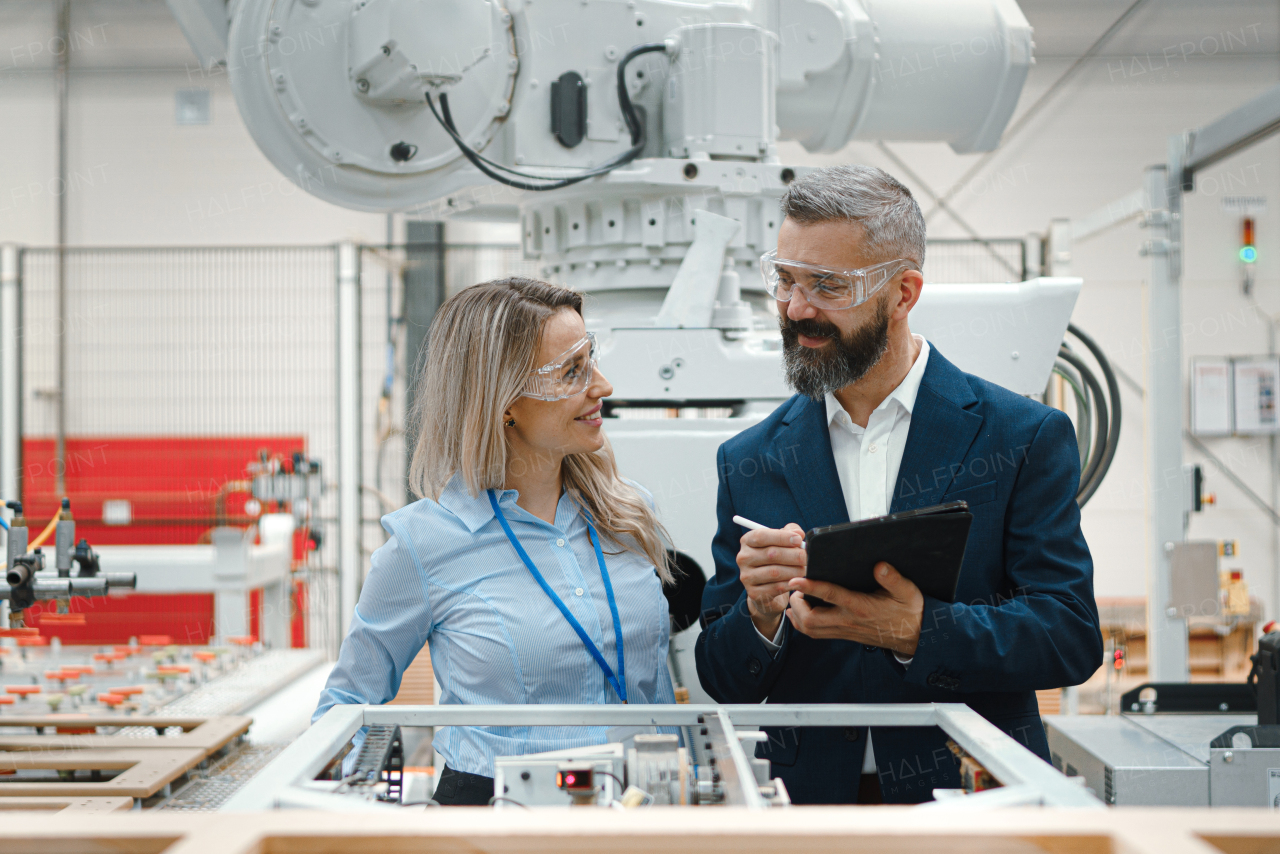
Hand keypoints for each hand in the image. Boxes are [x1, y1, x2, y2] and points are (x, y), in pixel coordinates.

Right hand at [737, 522, 806, 639]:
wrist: (767, 585)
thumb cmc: (776, 557)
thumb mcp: (781, 541)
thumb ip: (790, 532)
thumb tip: (799, 534)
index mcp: (747, 540)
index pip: (761, 536)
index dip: (782, 537)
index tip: (799, 540)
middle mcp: (743, 557)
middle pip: (770, 554)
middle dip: (794, 555)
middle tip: (807, 557)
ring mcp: (746, 576)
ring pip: (775, 572)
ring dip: (794, 571)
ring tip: (805, 569)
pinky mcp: (753, 592)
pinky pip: (776, 587)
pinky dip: (790, 584)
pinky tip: (798, 581)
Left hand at [785, 561, 923, 655]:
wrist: (914, 637)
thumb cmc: (909, 611)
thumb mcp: (907, 592)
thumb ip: (893, 579)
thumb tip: (880, 565)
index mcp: (861, 607)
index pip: (830, 596)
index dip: (811, 587)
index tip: (796, 579)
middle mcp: (848, 621)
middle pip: (811, 619)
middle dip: (796, 604)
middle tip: (794, 588)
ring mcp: (844, 630)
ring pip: (810, 630)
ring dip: (797, 615)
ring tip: (794, 598)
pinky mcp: (843, 635)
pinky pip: (816, 634)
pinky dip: (802, 624)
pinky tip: (799, 614)